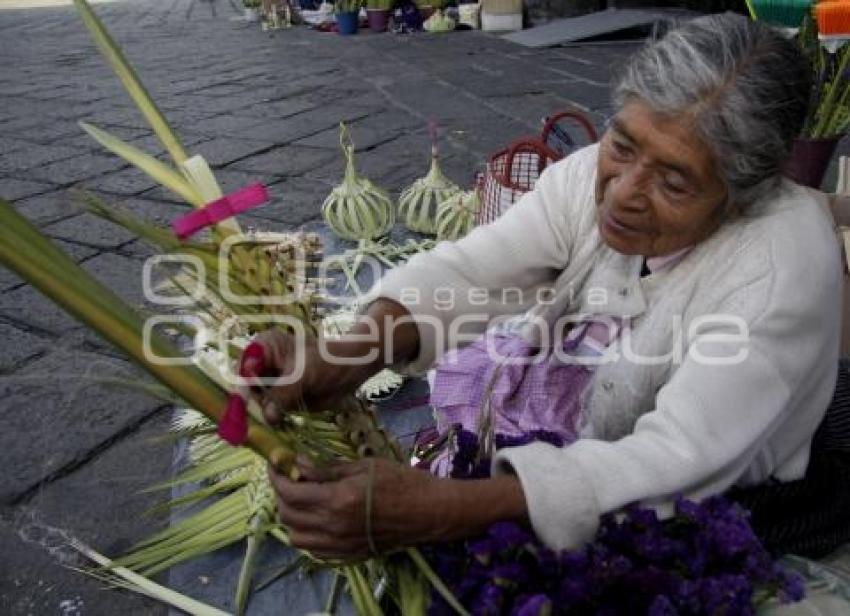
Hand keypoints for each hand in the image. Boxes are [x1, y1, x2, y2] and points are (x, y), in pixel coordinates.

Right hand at [244, 298, 420, 424]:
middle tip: (250, 427)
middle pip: (245, 390)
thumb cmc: (328, 361)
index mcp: (263, 348)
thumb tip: (268, 417)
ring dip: (259, 418)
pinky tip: (275, 429)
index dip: (241, 390)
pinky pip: (270, 413)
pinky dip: (271, 422)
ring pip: (255, 404)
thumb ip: (283, 394)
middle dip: (248, 408)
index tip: (243, 410)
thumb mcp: (303, 376)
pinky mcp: (280, 398)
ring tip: (264, 429)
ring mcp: (270, 383)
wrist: (352, 369)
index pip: (242, 370)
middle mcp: (262, 365)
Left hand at [268, 457, 442, 559]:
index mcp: (338, 500)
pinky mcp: (348, 556)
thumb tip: (297, 463)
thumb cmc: (401, 481)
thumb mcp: (364, 466)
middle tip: (287, 477)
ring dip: (290, 517)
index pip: (290, 492)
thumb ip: (327, 468)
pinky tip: (317, 517)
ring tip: (300, 498)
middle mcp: (333, 527)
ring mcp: (340, 546)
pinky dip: (307, 533)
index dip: (277, 476)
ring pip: (296, 537)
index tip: (276, 463)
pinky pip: (313, 550)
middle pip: (287, 515)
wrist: (429, 512)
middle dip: (280, 494)